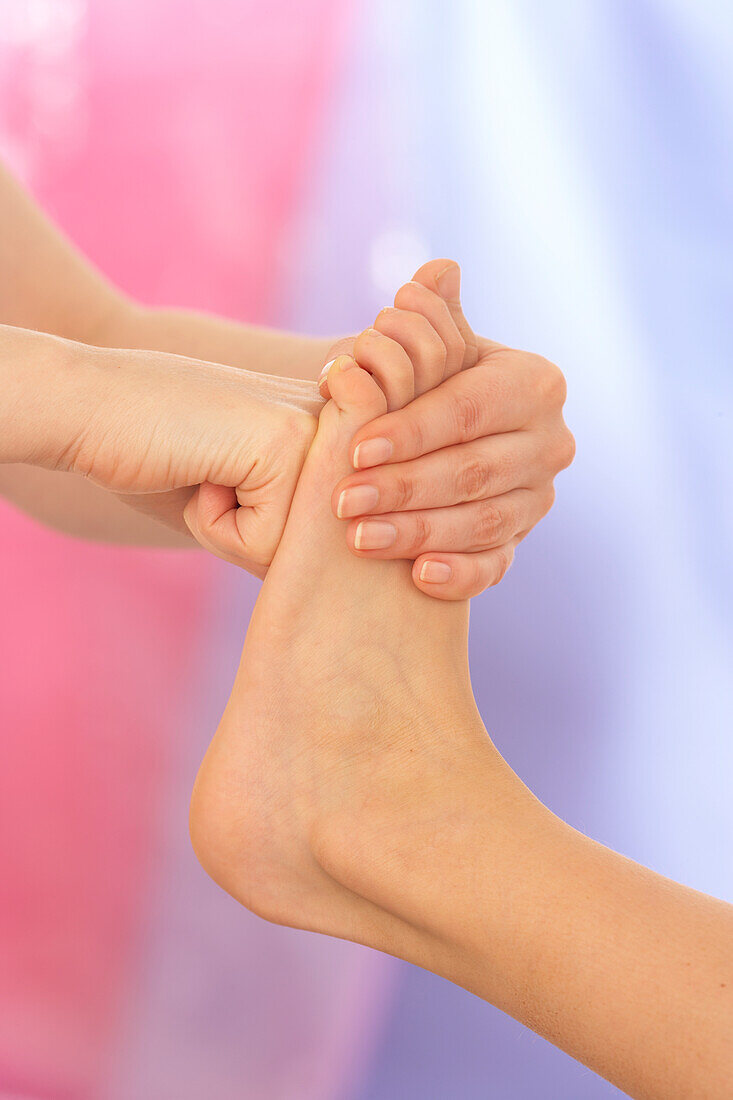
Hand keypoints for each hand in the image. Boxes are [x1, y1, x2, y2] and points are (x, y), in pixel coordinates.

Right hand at [56, 340, 321, 574]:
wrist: (85, 405)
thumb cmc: (156, 458)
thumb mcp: (246, 501)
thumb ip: (299, 537)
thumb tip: (331, 596)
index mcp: (341, 431)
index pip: (325, 543)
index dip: (259, 535)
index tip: (219, 473)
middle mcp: (345, 423)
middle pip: (315, 552)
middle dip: (253, 536)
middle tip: (211, 474)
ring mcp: (321, 429)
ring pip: (294, 555)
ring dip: (235, 533)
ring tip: (205, 470)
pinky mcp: (288, 443)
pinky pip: (264, 544)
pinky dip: (215, 527)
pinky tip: (198, 467)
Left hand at [325, 260, 574, 599]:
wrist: (439, 438)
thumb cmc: (428, 386)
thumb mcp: (430, 349)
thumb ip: (431, 317)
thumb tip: (433, 274)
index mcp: (535, 384)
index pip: (468, 410)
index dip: (411, 430)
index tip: (354, 447)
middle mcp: (550, 442)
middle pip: (474, 470)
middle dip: (404, 487)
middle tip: (344, 500)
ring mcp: (538, 498)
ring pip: (482, 522)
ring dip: (418, 532)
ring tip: (359, 537)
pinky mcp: (521, 542)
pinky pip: (496, 565)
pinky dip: (461, 574)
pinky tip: (418, 576)